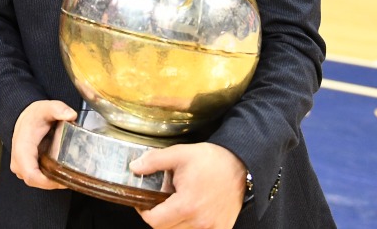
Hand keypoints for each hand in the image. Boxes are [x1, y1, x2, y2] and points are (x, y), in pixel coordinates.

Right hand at [11, 100, 76, 189]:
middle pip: (35, 181)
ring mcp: (20, 167)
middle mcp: (18, 161)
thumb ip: (58, 109)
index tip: (64, 180)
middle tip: (71, 177)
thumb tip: (71, 115)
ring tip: (68, 174)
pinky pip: (37, 179)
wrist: (24, 118)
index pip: (31, 175)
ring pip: (37, 182)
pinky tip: (61, 172)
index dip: (48, 183)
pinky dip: (49, 178)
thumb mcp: (46, 108)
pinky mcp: (26, 169)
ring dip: (52, 181)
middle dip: (53, 183)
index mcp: (22, 149)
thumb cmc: (34, 115)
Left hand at [131, 142, 245, 228]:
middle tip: (160, 200)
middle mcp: (199, 221)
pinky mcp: (221, 228)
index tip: (144, 202)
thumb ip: (154, 161)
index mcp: (186, 204)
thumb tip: (134, 167)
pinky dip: (190, 225)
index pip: (154, 221)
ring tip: (177, 204)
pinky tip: (192, 211)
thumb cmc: (213, 160)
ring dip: (174, 222)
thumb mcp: (180, 154)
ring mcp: (211, 227)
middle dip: (159, 216)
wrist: (241, 164)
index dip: (144, 211)